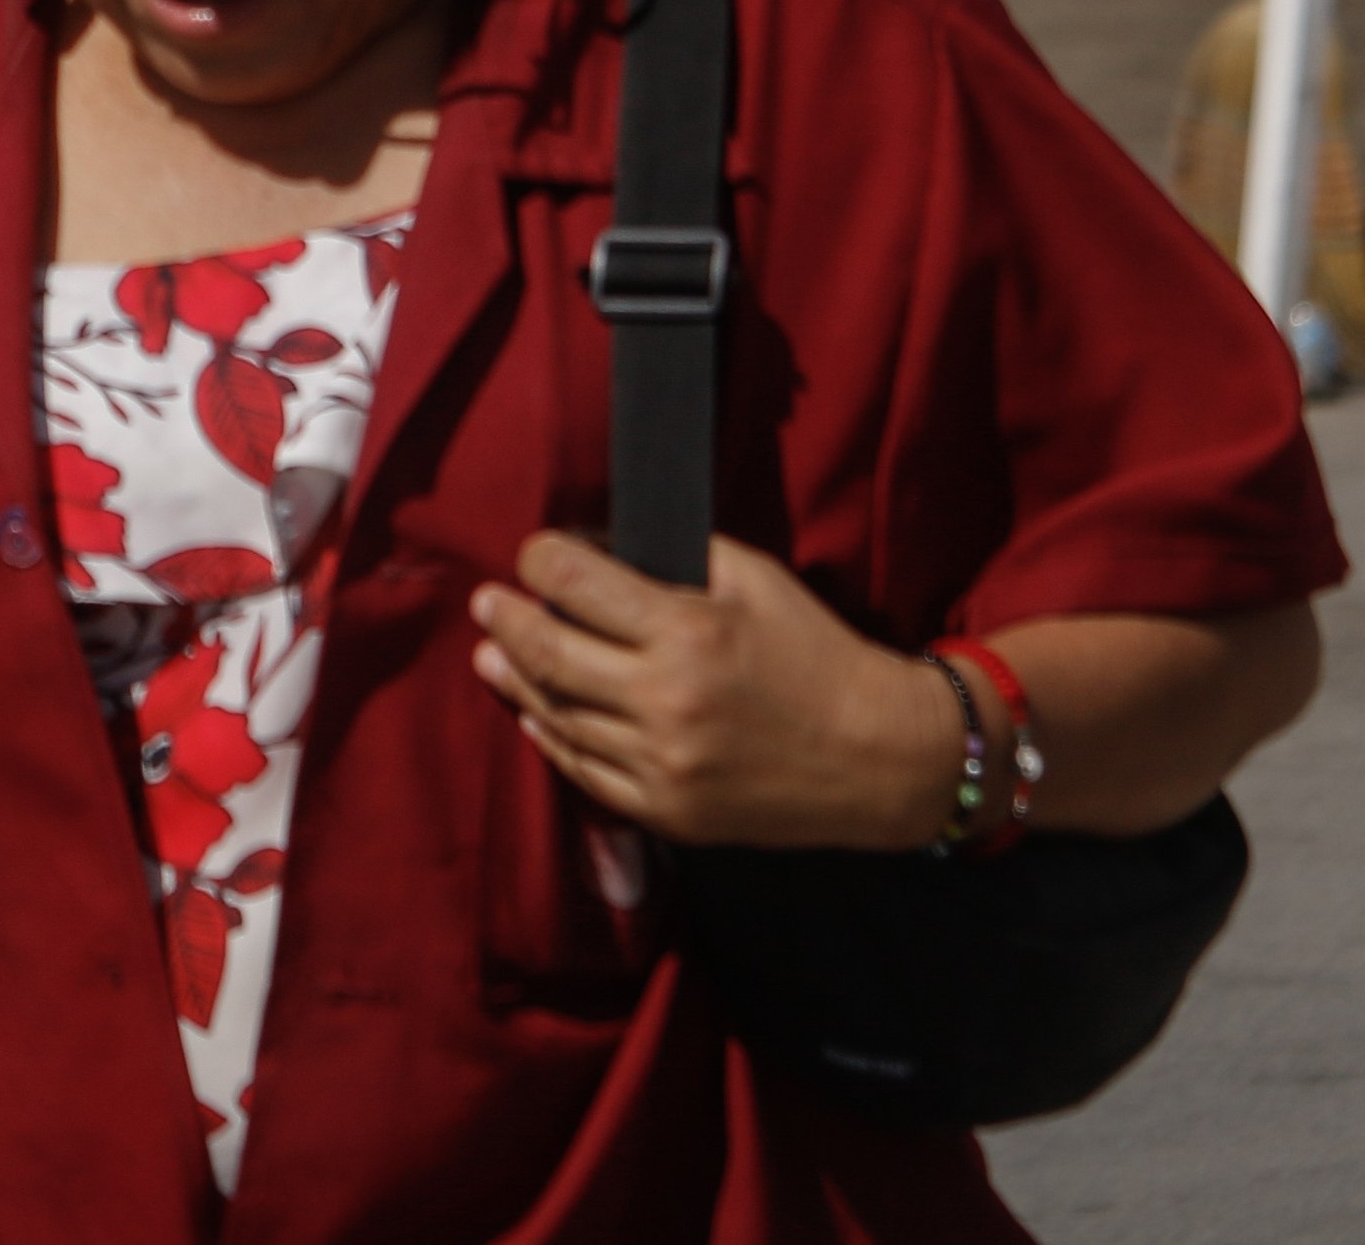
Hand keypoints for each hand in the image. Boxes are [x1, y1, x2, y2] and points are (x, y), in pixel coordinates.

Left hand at [466, 531, 963, 850]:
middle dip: (505, 619)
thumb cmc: (817, 654)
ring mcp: (662, 765)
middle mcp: (665, 700)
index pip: (575, 583)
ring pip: (557, 716)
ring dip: (515, 679)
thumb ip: (674, 560)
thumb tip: (600, 550)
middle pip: (547, 652)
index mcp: (687, 631)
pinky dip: (551, 738)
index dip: (540, 560)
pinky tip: (534, 714)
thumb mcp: (755, 579)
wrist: (878, 757)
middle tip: (485, 602)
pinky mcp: (667, 812)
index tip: (532, 553)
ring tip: (491, 654)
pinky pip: (585, 772)